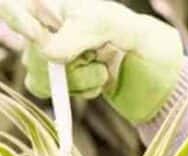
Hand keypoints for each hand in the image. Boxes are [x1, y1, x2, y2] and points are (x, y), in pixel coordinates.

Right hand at [1, 0, 183, 123]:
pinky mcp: (60, 82)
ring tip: (102, 70)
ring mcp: (51, 56)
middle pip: (30, 49)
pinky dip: (79, 91)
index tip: (38, 36)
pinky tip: (98, 81)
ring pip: (40, 75)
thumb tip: (48, 52)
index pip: (14, 8)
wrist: (153, 67)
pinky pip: (53, 93)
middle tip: (94, 57)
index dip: (17, 20)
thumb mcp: (110, 25)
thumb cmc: (133, 35)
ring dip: (77, 79)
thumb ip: (79, 33)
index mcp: (53, 5)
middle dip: (65, 62)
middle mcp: (46, 27)